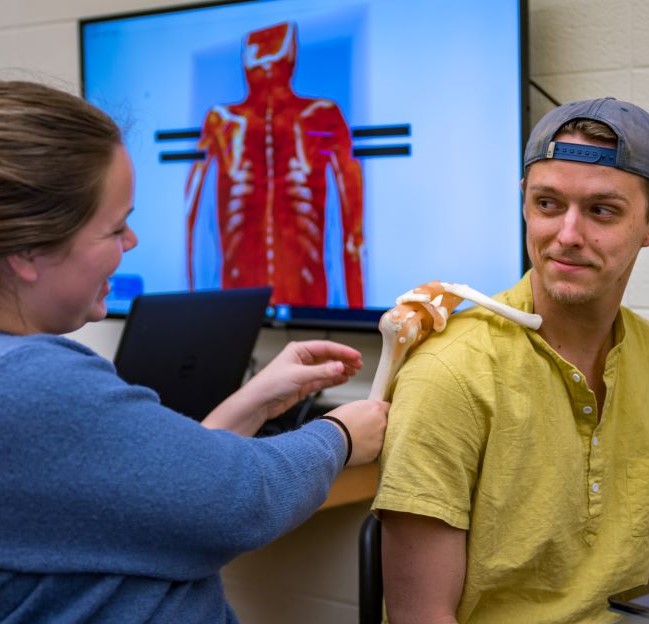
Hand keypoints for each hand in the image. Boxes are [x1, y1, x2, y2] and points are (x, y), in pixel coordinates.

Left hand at [246, 340, 362, 420]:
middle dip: (343, 360)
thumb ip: (322, 371)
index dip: (342, 351)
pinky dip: (333, 379)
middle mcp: (301, 359)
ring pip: (327, 369)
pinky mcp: (303, 386)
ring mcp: (303, 373)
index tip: (355, 355)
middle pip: (328, 357)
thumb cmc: (270, 384)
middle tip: (358, 365)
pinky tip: (343, 379)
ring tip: (353, 372)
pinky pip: (322, 380)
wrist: (258, 403)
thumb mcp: (299, 376)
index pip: (325, 347)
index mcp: (298, 350)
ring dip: (340, 370)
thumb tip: (341, 366)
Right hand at [321, 399, 388, 466]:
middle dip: (380, 426)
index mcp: (376, 408)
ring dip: (375, 439)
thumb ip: (365, 410)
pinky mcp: (376, 452)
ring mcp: (380, 438)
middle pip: (387, 423)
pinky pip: (377, 450)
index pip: (388, 407)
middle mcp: (382, 422)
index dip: (382, 412)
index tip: (378, 416)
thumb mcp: (352, 407)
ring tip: (361, 440)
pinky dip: (370, 449)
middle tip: (368, 429)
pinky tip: (359, 448)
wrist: (331, 439)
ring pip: (383, 438)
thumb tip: (368, 415)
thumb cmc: (336, 420)